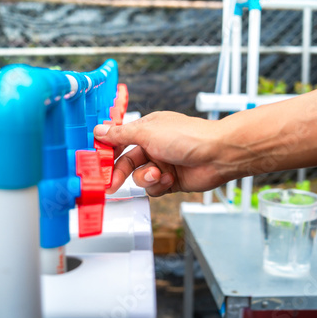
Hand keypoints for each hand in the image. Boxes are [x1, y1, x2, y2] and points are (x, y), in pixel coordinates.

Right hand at [94, 111, 229, 195]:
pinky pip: (154, 188)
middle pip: (126, 162)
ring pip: (139, 177)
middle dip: (119, 173)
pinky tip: (170, 178)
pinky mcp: (171, 180)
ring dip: (145, 178)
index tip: (98, 163)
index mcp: (146, 129)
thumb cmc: (187, 136)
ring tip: (157, 174)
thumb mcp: (146, 132)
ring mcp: (162, 163)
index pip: (119, 140)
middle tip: (110, 184)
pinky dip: (159, 185)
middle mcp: (153, 145)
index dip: (108, 152)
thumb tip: (99, 131)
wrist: (218, 154)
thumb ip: (120, 134)